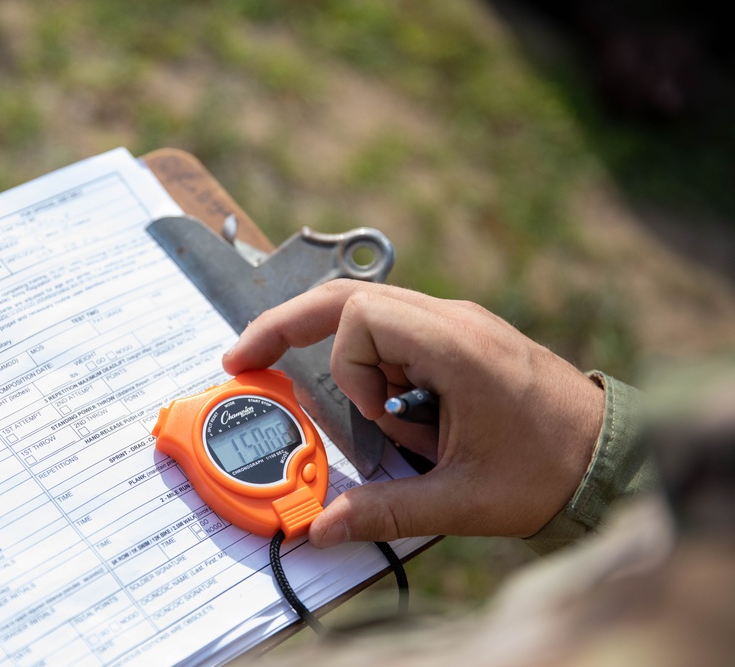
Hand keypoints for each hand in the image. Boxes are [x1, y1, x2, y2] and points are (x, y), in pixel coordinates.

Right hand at [222, 280, 604, 546]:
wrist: (611, 455)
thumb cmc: (548, 471)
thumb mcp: (462, 500)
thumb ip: (386, 511)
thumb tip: (321, 528)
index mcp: (457, 346)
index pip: (360, 314)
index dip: (347, 368)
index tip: (373, 417)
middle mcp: (453, 320)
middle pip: (348, 295)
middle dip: (290, 324)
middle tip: (246, 357)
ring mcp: (458, 323)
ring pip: (370, 311)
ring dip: (354, 362)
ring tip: (388, 420)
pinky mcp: (461, 337)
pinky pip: (396, 330)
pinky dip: (375, 364)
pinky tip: (399, 409)